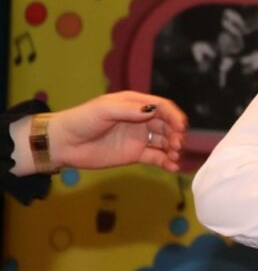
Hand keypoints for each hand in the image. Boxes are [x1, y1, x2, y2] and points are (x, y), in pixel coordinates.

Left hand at [43, 91, 186, 172]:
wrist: (64, 144)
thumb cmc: (82, 120)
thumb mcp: (104, 109)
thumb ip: (129, 109)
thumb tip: (153, 110)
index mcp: (135, 104)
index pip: (162, 107)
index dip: (174, 115)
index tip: (180, 127)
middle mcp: (141, 120)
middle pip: (167, 125)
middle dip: (176, 134)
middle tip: (176, 144)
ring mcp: (139, 138)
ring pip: (164, 141)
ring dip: (173, 148)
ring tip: (174, 156)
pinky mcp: (135, 154)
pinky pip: (155, 157)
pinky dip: (166, 162)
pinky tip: (172, 167)